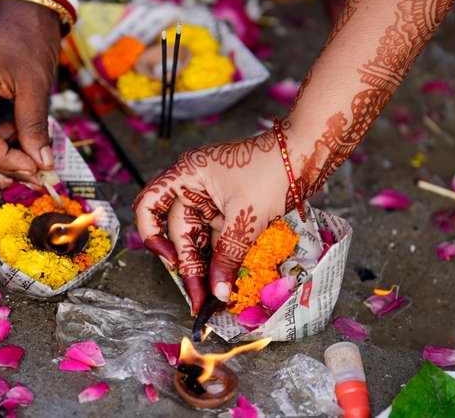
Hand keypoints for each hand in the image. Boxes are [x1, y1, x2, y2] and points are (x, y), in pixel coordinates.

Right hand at [133, 133, 289, 314]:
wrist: (306, 155)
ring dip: (205, 267)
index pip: (148, 205)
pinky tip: (224, 281)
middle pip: (178, 232)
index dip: (151, 235)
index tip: (171, 262)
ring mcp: (210, 198)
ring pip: (198, 239)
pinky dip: (221, 258)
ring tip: (212, 297)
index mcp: (186, 175)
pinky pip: (217, 238)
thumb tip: (217, 293)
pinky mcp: (227, 209)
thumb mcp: (245, 218)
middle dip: (188, 265)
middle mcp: (192, 186)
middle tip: (199, 299)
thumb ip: (227, 256)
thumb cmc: (272, 172)